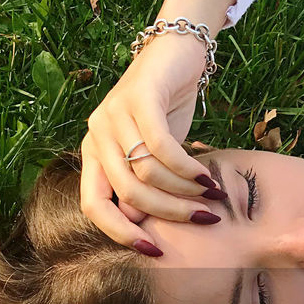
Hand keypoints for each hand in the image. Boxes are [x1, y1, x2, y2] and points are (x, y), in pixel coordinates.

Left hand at [79, 30, 226, 249]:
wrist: (177, 52)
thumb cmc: (166, 108)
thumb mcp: (153, 155)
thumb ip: (144, 185)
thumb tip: (141, 224)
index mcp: (93, 153)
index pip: (93, 205)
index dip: (119, 233)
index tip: (153, 251)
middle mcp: (96, 133)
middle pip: (126, 193)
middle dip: (167, 213)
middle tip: (201, 220)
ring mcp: (113, 114)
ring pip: (146, 172)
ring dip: (183, 191)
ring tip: (210, 195)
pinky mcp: (138, 97)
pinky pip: (162, 147)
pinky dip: (187, 168)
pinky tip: (207, 177)